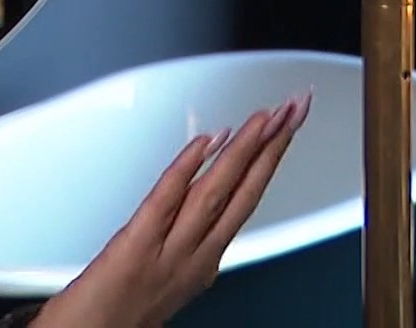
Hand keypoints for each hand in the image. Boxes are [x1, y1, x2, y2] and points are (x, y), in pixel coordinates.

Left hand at [34, 90, 312, 327]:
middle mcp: (195, 257)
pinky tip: (209, 141)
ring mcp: (168, 251)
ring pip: (215, 193)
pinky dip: (188, 168)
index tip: (286, 129)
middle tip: (295, 107)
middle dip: (273, 147)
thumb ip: (185, 245)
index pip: (246, 202)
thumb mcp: (168, 279)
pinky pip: (165, 199)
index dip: (269, 162)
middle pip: (243, 192)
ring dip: (244, 151)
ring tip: (268, 116)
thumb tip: (195, 209)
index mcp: (203, 262)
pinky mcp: (134, 246)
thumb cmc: (120, 318)